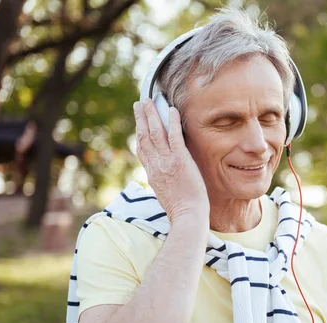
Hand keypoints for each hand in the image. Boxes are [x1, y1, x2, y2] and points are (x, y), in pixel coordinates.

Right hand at [133, 99, 208, 222]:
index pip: (142, 150)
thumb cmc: (181, 209)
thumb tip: (162, 176)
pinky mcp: (180, 160)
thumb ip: (161, 181)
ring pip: (156, 133)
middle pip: (145, 137)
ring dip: (152, 115)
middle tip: (140, 104)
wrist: (187, 216)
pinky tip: (171, 110)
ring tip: (150, 101)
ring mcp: (167, 161)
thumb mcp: (164, 194)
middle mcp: (156, 165)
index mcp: (152, 174)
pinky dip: (172, 122)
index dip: (139, 134)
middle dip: (141, 118)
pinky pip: (174, 136)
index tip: (139, 123)